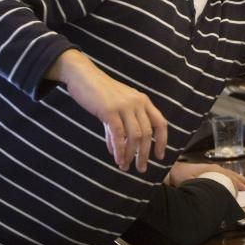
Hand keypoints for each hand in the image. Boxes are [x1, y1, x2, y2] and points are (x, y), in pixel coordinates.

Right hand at [47, 50, 167, 171]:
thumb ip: (122, 125)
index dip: (162, 141)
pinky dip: (119, 149)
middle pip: (147, 134)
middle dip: (144, 154)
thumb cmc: (100, 92)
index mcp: (143, 101)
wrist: (82, 76)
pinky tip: (117, 159)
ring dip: (131, 155)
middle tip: (141, 168)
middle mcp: (137, 103)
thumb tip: (118, 150)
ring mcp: (124, 106)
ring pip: (134, 136)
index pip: (160, 123)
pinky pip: (118, 135)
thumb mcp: (118, 106)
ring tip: (126, 167)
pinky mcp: (110, 110)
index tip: (159, 156)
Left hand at [167, 162, 244, 189]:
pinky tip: (235, 183)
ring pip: (229, 174)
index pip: (228, 176)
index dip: (238, 182)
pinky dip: (232, 179)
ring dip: (240, 179)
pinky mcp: (207, 172)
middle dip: (243, 180)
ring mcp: (211, 169)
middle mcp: (213, 168)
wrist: (170, 170)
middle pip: (231, 174)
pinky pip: (224, 175)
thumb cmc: (179, 175)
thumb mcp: (190, 181)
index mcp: (210, 169)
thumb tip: (214, 193)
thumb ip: (201, 186)